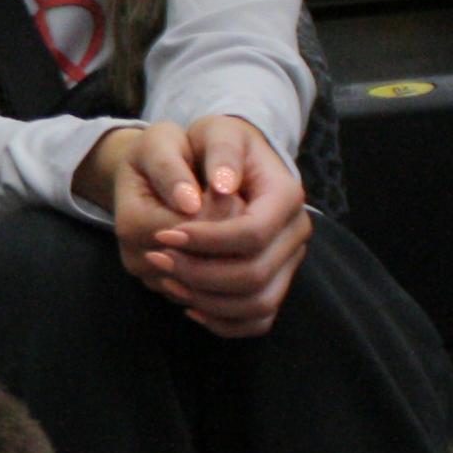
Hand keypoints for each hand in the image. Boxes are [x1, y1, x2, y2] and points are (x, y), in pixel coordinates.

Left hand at [82, 113, 311, 336]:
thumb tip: (221, 185)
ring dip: (207, 301)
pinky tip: (188, 304)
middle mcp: (296, 231)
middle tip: (157, 258)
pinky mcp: (276, 283)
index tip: (163, 235)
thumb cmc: (214, 146)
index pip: (252, 233)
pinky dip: (222, 321)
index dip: (206, 241)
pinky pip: (256, 320)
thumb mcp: (212, 132)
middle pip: (254, 275)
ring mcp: (289, 261)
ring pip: (257, 304)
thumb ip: (218, 152)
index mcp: (286, 195)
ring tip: (167, 279)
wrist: (225, 165)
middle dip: (200, 273)